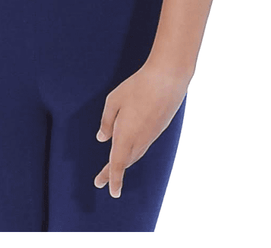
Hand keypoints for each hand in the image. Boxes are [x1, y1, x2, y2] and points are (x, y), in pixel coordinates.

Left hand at [93, 62, 188, 197]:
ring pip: (135, 154)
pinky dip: (134, 151)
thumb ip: (106, 122)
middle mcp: (139, 140)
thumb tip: (102, 138)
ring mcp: (151, 135)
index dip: (112, 179)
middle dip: (113, 172)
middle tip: (102, 181)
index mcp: (125, 136)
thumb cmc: (137, 87)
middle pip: (125, 162)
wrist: (168, 80)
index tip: (111, 192)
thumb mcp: (113, 100)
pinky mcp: (158, 129)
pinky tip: (130, 146)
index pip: (117, 164)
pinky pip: (143, 145)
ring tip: (113, 168)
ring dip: (124, 162)